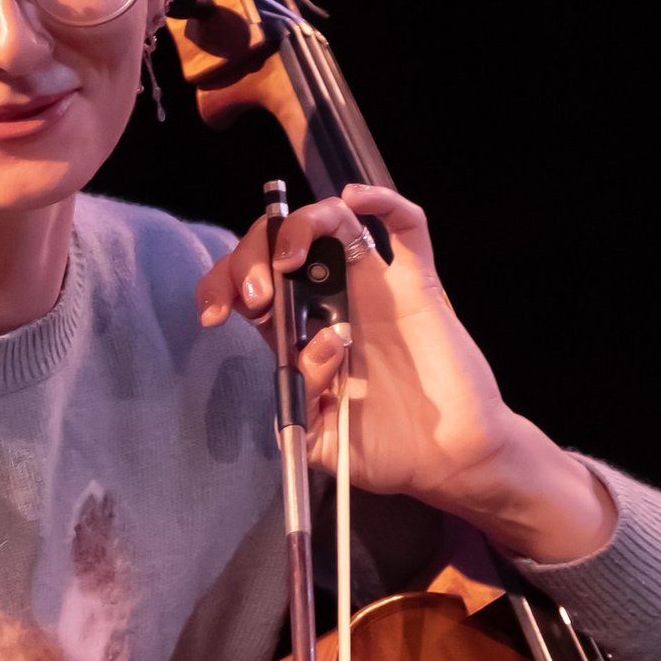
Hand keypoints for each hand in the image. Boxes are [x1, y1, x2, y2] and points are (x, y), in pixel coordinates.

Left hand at [195, 183, 613, 562]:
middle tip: (256, 297)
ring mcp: (373, 289)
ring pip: (334, 223)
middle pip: (279, 246)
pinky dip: (384, 202)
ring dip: (302, 226)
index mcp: (298, 332)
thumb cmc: (387, 449)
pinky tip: (354, 199)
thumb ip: (299, 407)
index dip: (220, 285)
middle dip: (251, 257)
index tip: (212, 313)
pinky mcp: (417, 288)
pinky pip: (409, 230)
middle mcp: (330, 300)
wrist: (448, 461)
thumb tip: (308, 355)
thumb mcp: (321, 440)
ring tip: (291, 260)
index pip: (247, 285)